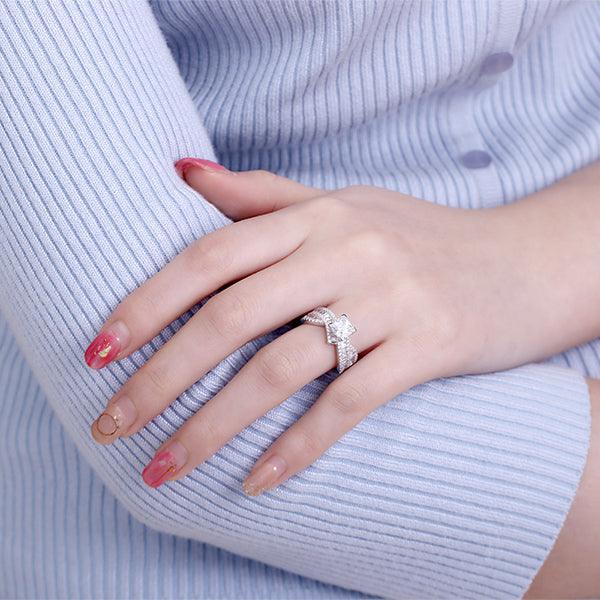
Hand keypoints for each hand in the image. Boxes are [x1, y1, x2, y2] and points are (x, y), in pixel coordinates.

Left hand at [86, 157, 579, 493]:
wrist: (517, 260)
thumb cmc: (416, 236)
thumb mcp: (341, 202)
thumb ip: (262, 193)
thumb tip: (182, 170)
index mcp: (316, 216)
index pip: (210, 256)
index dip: (147, 303)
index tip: (99, 351)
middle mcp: (346, 251)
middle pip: (232, 317)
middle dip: (162, 377)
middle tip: (112, 426)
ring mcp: (389, 300)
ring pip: (282, 368)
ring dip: (215, 426)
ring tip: (167, 468)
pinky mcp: (428, 345)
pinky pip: (351, 403)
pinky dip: (300, 448)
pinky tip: (257, 482)